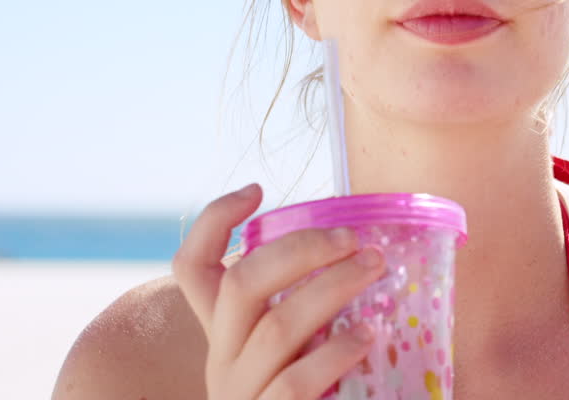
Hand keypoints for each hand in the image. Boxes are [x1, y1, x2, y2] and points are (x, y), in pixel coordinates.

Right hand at [173, 184, 385, 398]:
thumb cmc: (314, 395)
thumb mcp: (300, 345)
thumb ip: (313, 309)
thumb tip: (368, 252)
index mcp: (223, 334)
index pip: (190, 267)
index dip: (214, 221)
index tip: (257, 189)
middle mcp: (222, 361)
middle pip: (240, 286)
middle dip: (300, 250)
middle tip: (354, 237)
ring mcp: (240, 396)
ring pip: (276, 327)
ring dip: (332, 289)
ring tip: (377, 270)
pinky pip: (296, 383)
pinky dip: (335, 352)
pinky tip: (368, 336)